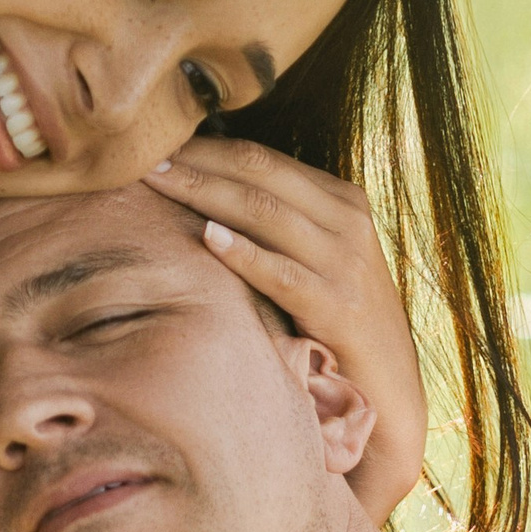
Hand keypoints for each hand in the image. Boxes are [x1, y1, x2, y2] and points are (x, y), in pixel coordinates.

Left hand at [141, 141, 427, 524]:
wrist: (391, 388)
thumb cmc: (339, 325)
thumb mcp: (318, 262)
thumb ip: (279, 228)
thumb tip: (207, 202)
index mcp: (342, 201)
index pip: (263, 159)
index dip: (206, 148)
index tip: (155, 143)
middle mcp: (348, 222)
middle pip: (259, 174)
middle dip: (197, 161)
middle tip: (139, 154)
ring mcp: (347, 264)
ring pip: (264, 212)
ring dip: (204, 192)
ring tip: (157, 182)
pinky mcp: (339, 308)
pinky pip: (282, 273)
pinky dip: (244, 253)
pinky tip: (207, 237)